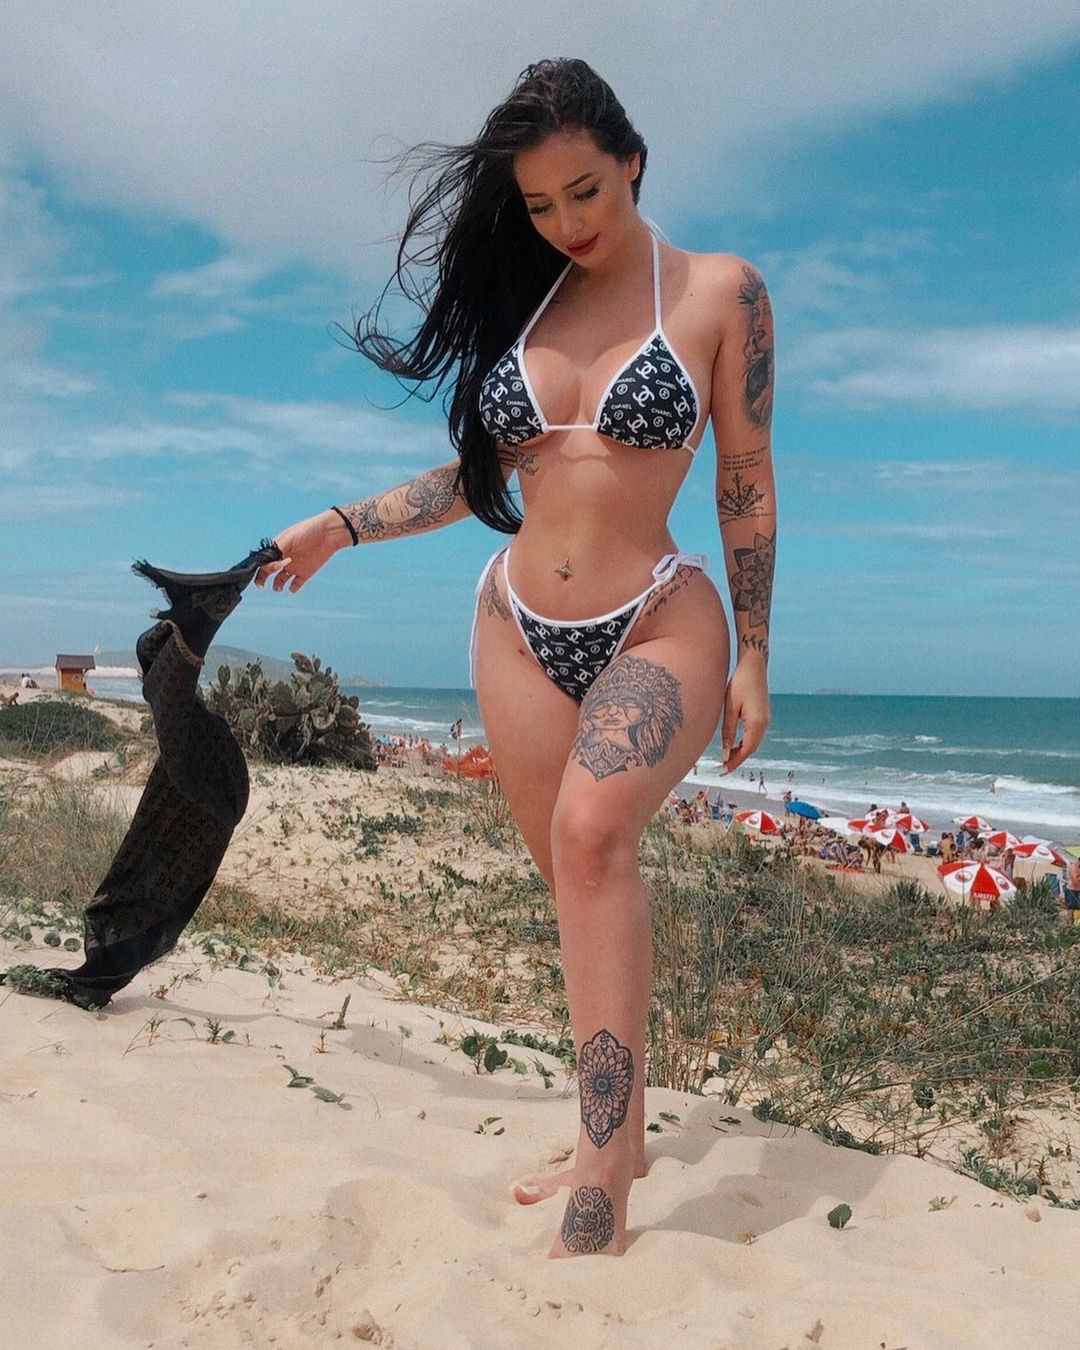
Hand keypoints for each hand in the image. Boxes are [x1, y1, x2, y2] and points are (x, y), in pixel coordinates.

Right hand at [254, 510, 352, 593]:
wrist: (329, 534)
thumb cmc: (308, 531)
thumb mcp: (289, 538)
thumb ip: (277, 549)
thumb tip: (264, 561)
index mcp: (278, 549)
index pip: (264, 560)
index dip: (261, 567)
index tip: (267, 569)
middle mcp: (283, 558)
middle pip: (268, 572)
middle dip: (262, 579)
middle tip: (261, 586)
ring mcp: (294, 566)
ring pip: (280, 580)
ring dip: (277, 585)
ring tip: (278, 587)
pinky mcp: (305, 573)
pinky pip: (296, 584)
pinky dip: (292, 589)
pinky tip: (292, 588)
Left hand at [720, 655, 769, 773]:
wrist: (754, 667)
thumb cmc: (739, 684)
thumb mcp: (730, 708)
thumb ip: (728, 731)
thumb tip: (725, 752)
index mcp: (757, 723)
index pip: (747, 750)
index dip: (735, 761)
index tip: (724, 769)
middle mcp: (765, 724)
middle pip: (752, 749)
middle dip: (738, 759)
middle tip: (723, 768)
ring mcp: (766, 720)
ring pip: (754, 743)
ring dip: (742, 752)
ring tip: (727, 759)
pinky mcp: (764, 716)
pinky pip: (755, 736)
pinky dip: (746, 743)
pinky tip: (735, 745)